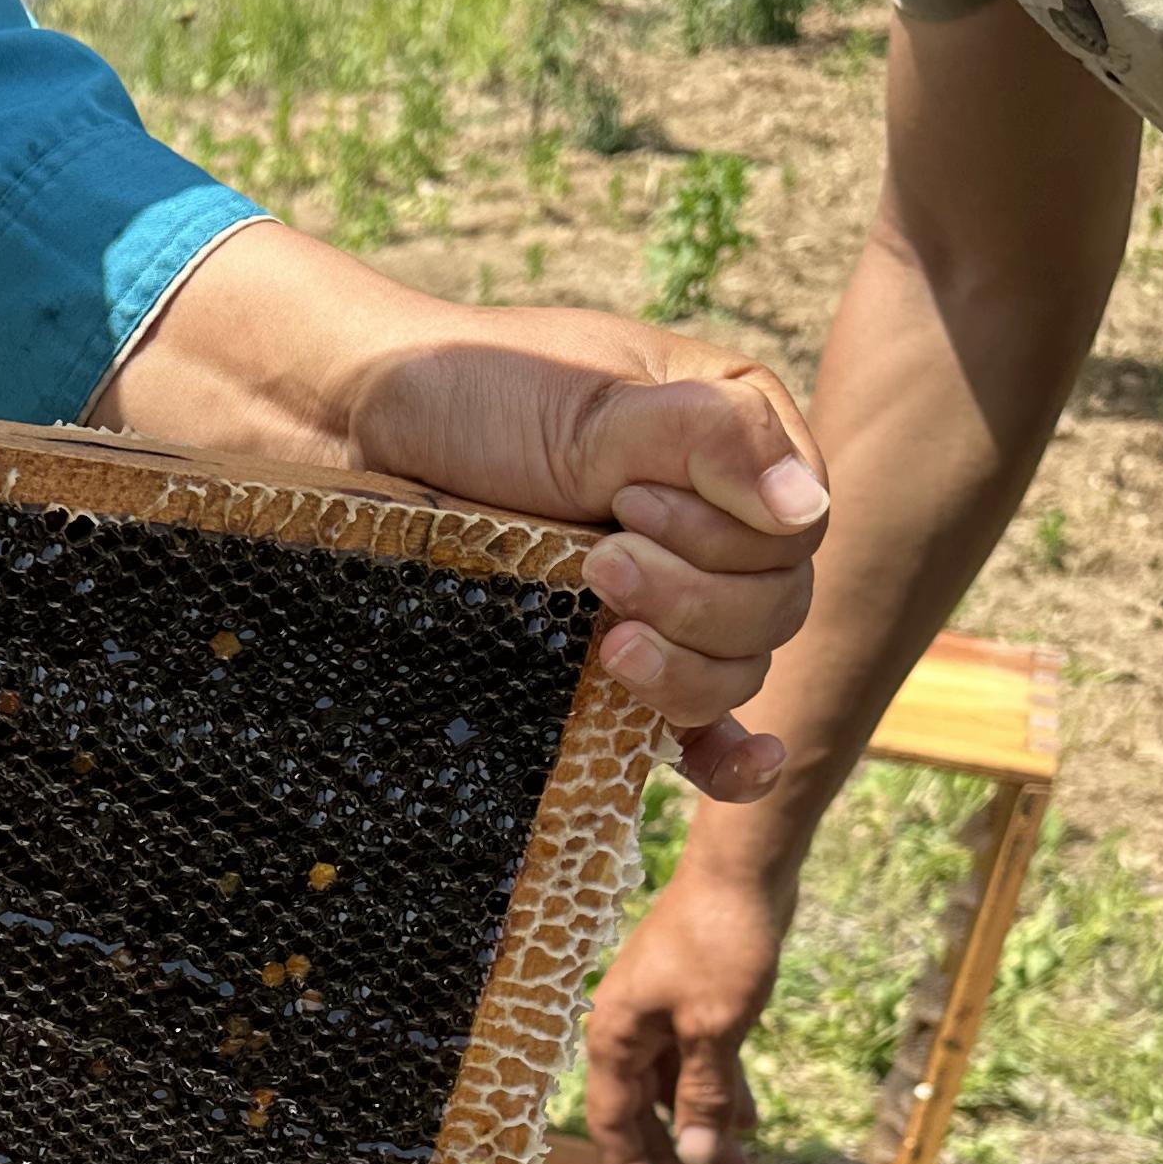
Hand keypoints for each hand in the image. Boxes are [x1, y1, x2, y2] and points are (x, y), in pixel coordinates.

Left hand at [92, 220, 823, 787]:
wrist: (355, 440)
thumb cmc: (469, 395)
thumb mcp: (587, 402)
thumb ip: (704, 441)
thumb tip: (807, 513)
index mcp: (733, 448)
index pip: (792, 533)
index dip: (719, 536)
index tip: (622, 499)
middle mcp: (716, 529)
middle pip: (773, 610)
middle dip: (691, 595)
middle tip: (599, 562)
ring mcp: (670, 604)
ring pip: (737, 670)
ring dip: (683, 667)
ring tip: (605, 636)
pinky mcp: (615, 666)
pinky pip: (702, 728)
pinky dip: (726, 755)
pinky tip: (738, 768)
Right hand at [583, 861, 790, 1163]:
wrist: (742, 869)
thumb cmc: (720, 944)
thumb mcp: (715, 1029)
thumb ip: (704, 1096)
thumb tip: (697, 1157)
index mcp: (618, 1037)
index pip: (613, 1119)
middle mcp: (631, 1029)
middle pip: (642, 1110)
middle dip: (670, 1156)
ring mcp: (663, 1013)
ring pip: (677, 1087)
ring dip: (704, 1127)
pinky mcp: (696, 999)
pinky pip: (700, 1060)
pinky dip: (720, 1090)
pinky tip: (748, 1120)